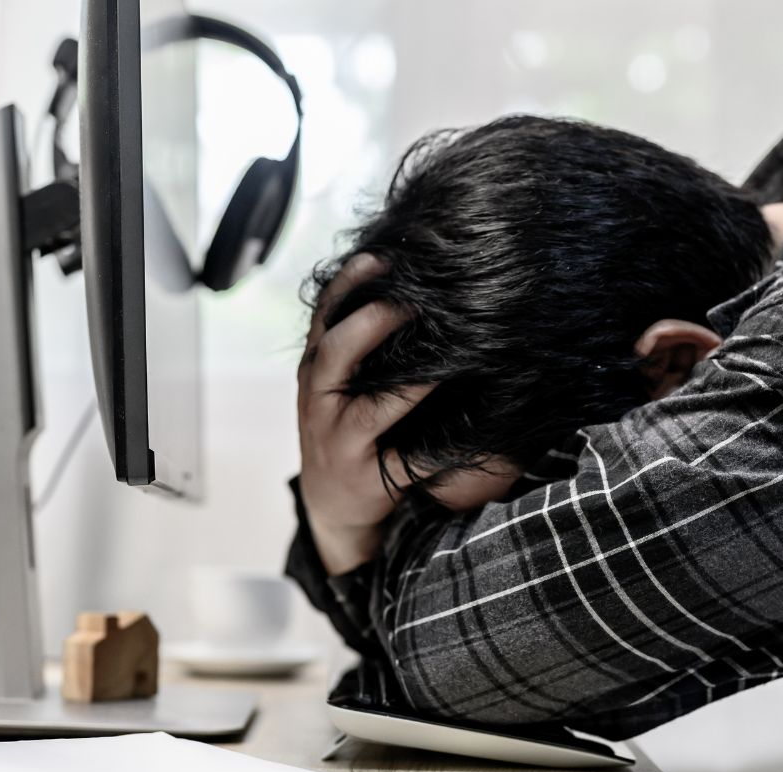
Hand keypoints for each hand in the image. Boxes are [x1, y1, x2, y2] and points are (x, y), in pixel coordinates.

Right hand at [297, 255, 432, 575]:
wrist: (332, 504)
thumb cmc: (344, 429)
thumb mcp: (335, 383)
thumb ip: (354, 342)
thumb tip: (399, 283)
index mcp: (315, 371)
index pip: (324, 318)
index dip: (348, 285)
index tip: (379, 257)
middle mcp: (319, 402)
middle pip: (336, 353)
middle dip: (371, 322)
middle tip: (410, 300)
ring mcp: (339, 441)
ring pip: (369, 410)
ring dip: (407, 384)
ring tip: (442, 358)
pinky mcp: (366, 477)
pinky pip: (406, 461)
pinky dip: (435, 447)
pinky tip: (467, 429)